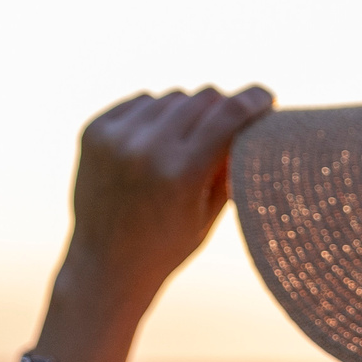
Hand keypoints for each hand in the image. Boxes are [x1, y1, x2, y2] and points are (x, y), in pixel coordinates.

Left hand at [38, 85, 272, 361]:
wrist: (106, 265)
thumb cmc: (169, 245)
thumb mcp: (211, 211)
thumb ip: (232, 163)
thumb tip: (253, 120)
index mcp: (181, 174)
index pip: (229, 115)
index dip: (254, 100)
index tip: (267, 96)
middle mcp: (146, 150)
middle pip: (202, 98)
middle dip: (222, 107)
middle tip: (228, 124)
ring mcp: (116, 138)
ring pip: (172, 97)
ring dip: (188, 112)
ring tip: (186, 142)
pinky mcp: (94, 131)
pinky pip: (141, 102)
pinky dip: (156, 115)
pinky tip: (156, 141)